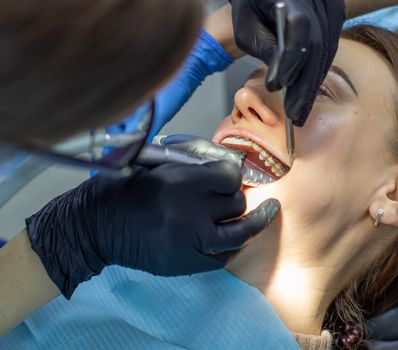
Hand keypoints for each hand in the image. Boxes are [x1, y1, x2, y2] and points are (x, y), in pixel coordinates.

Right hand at [26, 160, 279, 297]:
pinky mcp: (183, 264)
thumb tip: (223, 168)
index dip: (233, 174)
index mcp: (180, 181)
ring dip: (255, 222)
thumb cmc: (122, 189)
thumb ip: (191, 166)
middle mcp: (189, 211)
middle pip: (235, 202)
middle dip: (235, 197)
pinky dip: (232, 247)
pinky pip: (222, 258)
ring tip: (269, 212)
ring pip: (239, 233)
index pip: (230, 175)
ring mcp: (189, 241)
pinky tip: (238, 239)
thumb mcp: (155, 165)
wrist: (96, 225)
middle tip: (229, 196)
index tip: (229, 176)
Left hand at [229, 0, 344, 125]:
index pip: (299, 28)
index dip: (292, 59)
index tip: (280, 84)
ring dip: (312, 86)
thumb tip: (280, 84)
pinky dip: (316, 75)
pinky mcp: (334, 18)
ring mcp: (330, 8)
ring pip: (326, 52)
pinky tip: (306, 95)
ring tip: (300, 112)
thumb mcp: (248, 28)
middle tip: (294, 114)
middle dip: (304, 85)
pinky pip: (329, 50)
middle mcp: (318, 0)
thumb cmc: (252, 7)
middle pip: (318, 46)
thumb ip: (266, 50)